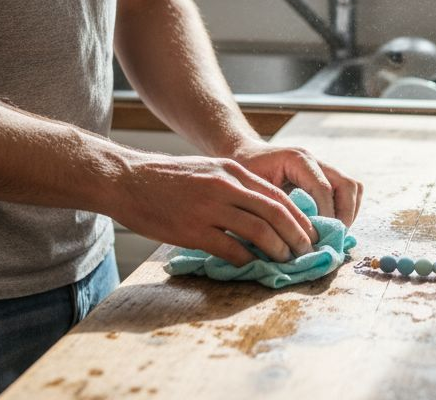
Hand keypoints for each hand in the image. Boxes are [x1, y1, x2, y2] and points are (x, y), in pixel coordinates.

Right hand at [109, 153, 316, 266]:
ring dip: (277, 249)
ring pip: (259, 230)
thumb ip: (234, 186)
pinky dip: (245, 259)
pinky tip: (249, 264)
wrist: (127, 180)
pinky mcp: (192, 230)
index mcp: (231, 171)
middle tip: (305, 251)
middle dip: (296, 235)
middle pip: (276, 212)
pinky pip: (229, 248)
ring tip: (284, 260)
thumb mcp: (207, 170)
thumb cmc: (166, 178)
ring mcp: (209, 208)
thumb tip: (262, 211)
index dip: (298, 217)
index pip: (277, 195)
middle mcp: (225, 186)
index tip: (308, 232)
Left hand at [229, 139, 363, 226]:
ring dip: (349, 212)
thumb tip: (291, 237)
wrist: (244, 154)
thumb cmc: (243, 171)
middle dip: (344, 215)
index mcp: (298, 160)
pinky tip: (330, 226)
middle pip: (348, 185)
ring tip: (333, 234)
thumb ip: (272, 206)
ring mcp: (323, 167)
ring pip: (353, 187)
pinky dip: (346, 209)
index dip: (326, 216)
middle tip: (331, 238)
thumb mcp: (251, 187)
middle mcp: (315, 161)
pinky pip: (347, 191)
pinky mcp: (325, 176)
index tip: (318, 239)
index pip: (324, 189)